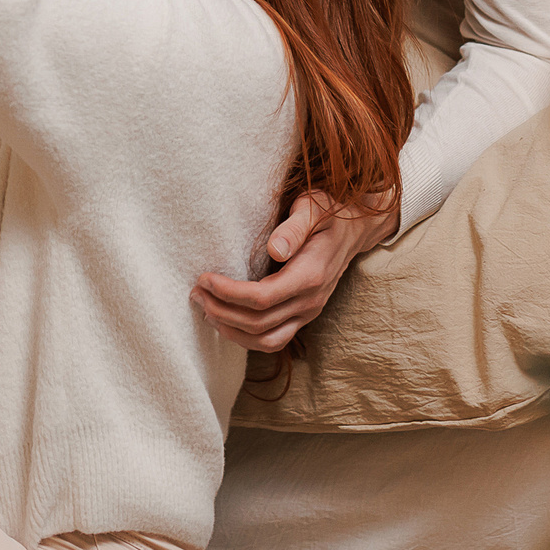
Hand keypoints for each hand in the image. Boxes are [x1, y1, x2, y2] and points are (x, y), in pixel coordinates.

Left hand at [191, 189, 398, 352]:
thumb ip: (294, 227)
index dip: (228, 293)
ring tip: (204, 308)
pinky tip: (224, 320)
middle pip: (258, 323)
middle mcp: (310, 301)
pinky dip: (245, 337)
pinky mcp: (302, 316)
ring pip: (266, 341)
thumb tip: (274, 249)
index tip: (204, 278)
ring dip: (230, 330)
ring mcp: (308, 312)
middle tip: (195, 292)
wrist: (354, 230)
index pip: (262, 298)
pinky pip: (273, 340)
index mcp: (310, 276)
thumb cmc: (329, 214)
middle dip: (221, 311)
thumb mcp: (313, 208)